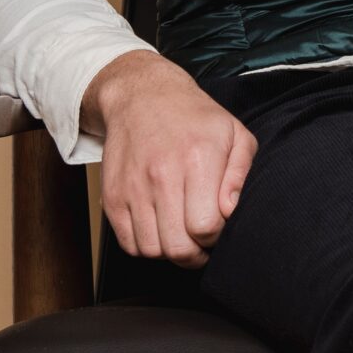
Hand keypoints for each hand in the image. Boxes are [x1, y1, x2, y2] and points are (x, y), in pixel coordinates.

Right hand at [83, 51, 256, 268]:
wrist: (142, 99)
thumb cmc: (195, 119)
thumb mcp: (235, 134)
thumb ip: (240, 174)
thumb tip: (231, 210)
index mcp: (198, 160)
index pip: (206, 226)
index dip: (217, 235)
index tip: (219, 226)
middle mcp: (162, 176)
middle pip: (178, 246)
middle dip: (196, 253)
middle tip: (203, 242)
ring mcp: (133, 189)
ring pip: (152, 250)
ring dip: (170, 251)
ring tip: (182, 235)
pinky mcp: (112, 198)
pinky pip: (129, 244)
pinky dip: (146, 247)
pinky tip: (161, 229)